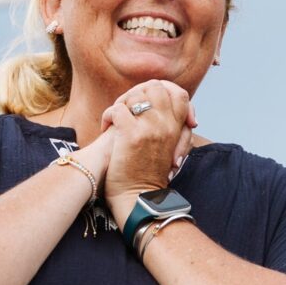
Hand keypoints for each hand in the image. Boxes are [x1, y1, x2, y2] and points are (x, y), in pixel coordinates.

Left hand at [99, 80, 196, 213]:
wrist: (138, 198)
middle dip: (138, 92)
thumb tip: (157, 105)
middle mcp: (166, 125)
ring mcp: (150, 129)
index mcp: (177, 128)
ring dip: (121, 103)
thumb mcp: (168, 147)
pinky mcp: (131, 136)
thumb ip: (169, 126)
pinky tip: (106, 128)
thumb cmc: (148, 174)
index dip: (163, 90)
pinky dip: (108, 115)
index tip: (147, 102)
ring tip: (115, 118)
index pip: (179, 93)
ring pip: (135, 95)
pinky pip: (117, 109)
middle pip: (156, 87)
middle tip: (127, 107)